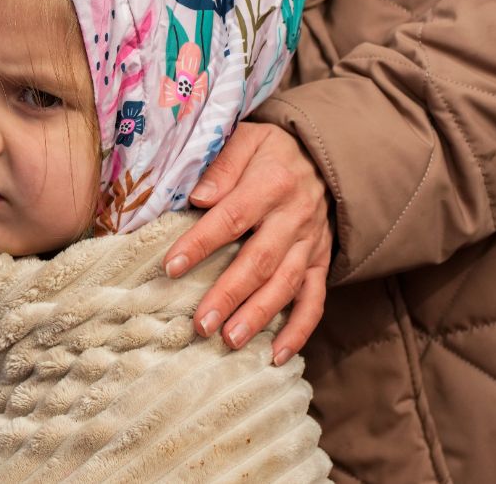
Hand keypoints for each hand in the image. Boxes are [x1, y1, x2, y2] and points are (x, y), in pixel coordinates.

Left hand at [163, 123, 331, 365]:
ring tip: (229, 340)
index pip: (231, 217)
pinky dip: (299, 331)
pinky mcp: (320, 263)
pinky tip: (276, 357)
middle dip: (229, 295)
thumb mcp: (249, 138)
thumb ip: (223, 164)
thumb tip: (199, 196)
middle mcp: (294, 217)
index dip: (200, 243)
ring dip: (258, 316)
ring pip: (285, 285)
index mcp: (271, 184)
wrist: (325, 157)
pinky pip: (315, 301)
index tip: (170, 267)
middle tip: (201, 324)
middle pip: (259, 260)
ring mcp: (310, 244)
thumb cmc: (272, 152)